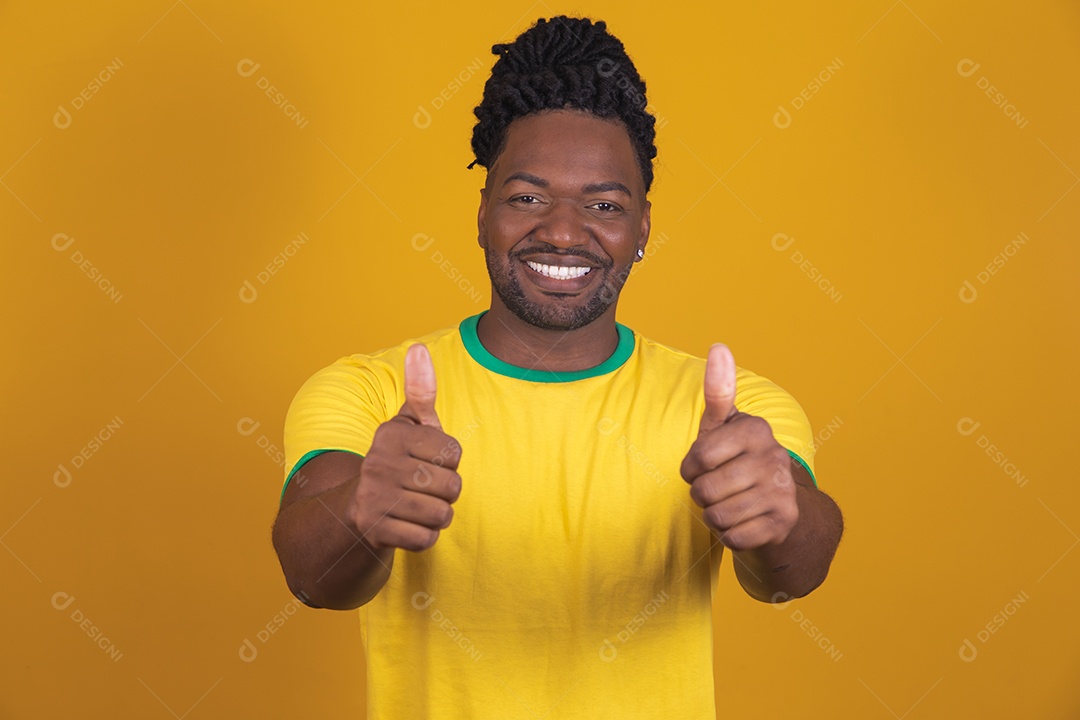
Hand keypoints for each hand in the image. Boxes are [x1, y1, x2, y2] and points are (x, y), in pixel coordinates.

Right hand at [345, 343, 462, 552]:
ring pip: (442, 514)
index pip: (455, 453)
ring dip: (437, 516)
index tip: (427, 461)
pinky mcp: (373, 529)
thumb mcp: (408, 426)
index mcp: (391, 434)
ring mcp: (374, 497)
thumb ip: (420, 391)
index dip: (450, 462)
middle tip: (423, 489)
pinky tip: (407, 526)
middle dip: (446, 493)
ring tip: (418, 508)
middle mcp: (378, 462)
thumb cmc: (396, 462)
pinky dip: (424, 537)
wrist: (354, 511)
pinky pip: (426, 538)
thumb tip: (419, 348)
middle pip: (452, 486)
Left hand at [679, 344, 797, 550]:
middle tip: (719, 489)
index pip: (698, 457)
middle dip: (702, 496)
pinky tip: (744, 524)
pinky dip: (730, 537)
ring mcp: (782, 491)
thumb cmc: (738, 463)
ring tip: (730, 505)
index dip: (690, 469)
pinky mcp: (784, 523)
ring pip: (717, 516)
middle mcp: (774, 457)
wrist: (781, 510)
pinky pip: (733, 538)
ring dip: (715, 517)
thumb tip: (719, 346)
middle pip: (704, 490)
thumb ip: (718, 390)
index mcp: (756, 429)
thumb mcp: (724, 428)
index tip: (702, 466)